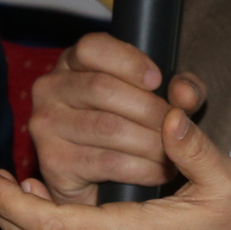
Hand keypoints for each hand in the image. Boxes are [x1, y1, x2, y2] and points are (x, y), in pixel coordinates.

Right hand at [27, 32, 208, 202]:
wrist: (104, 182)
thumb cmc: (136, 126)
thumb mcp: (166, 99)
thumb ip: (184, 89)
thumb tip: (184, 93)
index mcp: (73, 62)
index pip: (92, 47)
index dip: (128, 61)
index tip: (157, 80)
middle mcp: (51, 89)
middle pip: (103, 89)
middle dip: (151, 109)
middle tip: (177, 125)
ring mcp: (46, 126)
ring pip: (107, 127)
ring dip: (152, 141)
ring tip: (174, 151)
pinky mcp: (52, 162)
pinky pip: (106, 161)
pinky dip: (143, 167)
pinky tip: (160, 170)